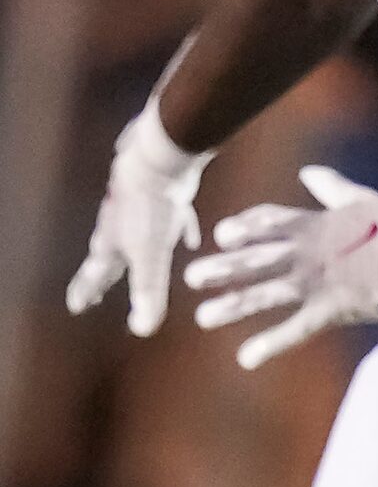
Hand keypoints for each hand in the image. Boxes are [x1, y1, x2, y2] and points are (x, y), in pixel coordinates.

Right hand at [65, 105, 207, 336]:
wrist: (159, 158)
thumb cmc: (151, 208)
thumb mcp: (152, 256)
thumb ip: (148, 291)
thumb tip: (143, 329)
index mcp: (112, 242)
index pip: (95, 274)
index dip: (87, 290)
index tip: (77, 306)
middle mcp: (118, 224)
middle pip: (110, 255)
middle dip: (106, 274)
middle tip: (99, 290)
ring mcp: (138, 205)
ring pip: (134, 234)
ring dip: (134, 252)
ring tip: (135, 264)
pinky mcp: (161, 192)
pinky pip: (168, 217)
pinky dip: (177, 230)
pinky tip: (191, 238)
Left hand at [183, 167, 377, 369]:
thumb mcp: (362, 198)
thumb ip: (332, 188)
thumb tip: (309, 172)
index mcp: (312, 225)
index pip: (265, 223)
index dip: (241, 228)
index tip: (221, 234)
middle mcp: (303, 253)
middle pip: (251, 259)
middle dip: (220, 268)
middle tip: (191, 278)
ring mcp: (313, 283)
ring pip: (262, 294)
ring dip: (231, 306)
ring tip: (203, 317)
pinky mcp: (328, 310)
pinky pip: (293, 330)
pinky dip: (269, 345)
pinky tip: (245, 358)